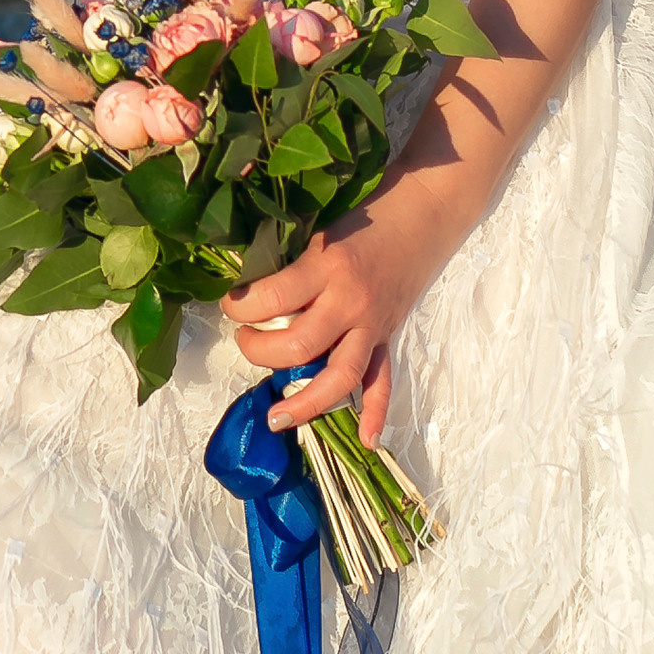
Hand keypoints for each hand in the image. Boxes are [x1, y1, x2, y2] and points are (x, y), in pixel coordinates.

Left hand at [222, 196, 450, 440]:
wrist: (424, 212)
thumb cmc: (364, 216)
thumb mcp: (318, 232)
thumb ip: (291, 265)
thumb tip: (248, 292)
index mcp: (328, 268)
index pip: (272, 299)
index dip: (240, 306)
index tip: (230, 302)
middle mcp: (350, 302)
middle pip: (299, 347)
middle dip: (259, 350)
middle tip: (245, 338)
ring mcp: (373, 325)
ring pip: (339, 378)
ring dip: (305, 401)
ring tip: (276, 418)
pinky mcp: (388, 337)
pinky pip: (382, 381)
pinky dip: (377, 413)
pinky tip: (366, 441)